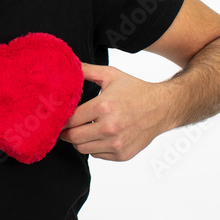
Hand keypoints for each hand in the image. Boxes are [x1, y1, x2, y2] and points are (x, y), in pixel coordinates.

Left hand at [58, 63, 173, 160]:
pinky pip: (97, 155)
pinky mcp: (122, 154)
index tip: (57, 117)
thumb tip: (69, 64)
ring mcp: (117, 143)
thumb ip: (87, 70)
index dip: (61, 119)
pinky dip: (93, 147)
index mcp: (104, 107)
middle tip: (62, 127)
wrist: (162, 108)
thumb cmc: (136, 90)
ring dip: (78, 140)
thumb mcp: (111, 75)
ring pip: (83, 148)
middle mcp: (110, 128)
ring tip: (80, 130)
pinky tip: (98, 135)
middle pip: (73, 137)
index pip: (71, 119)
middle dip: (64, 132)